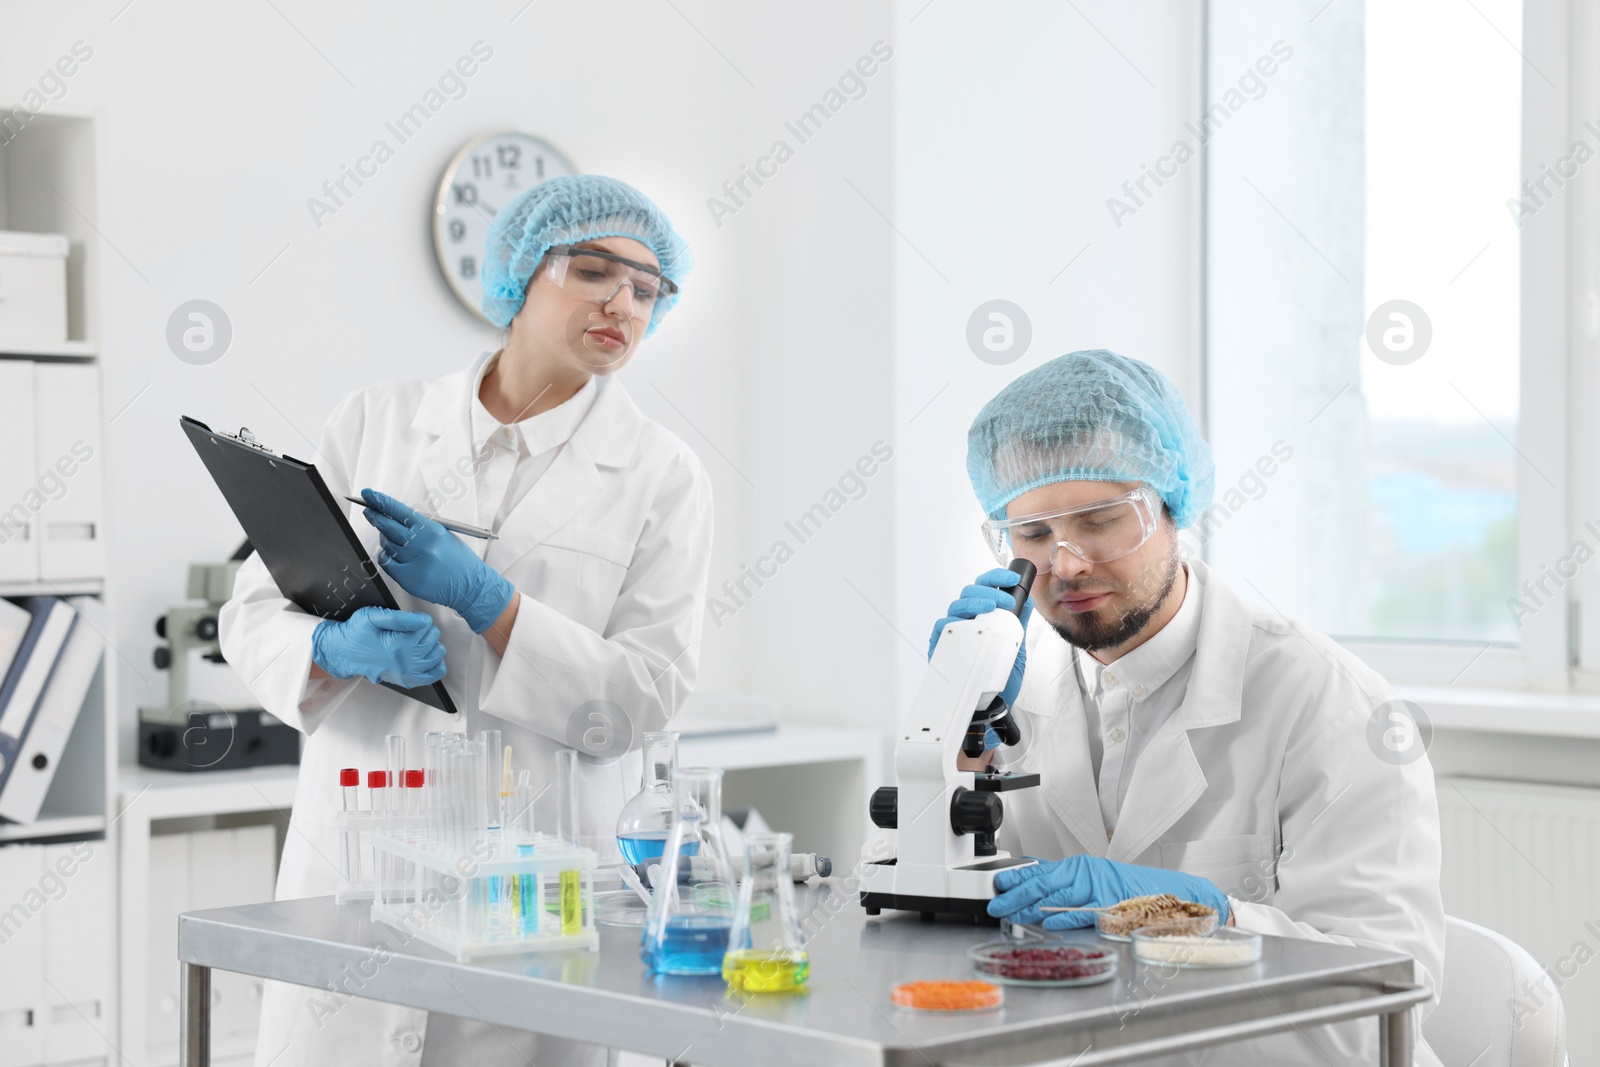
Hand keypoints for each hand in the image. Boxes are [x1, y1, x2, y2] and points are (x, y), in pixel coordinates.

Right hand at [311, 607, 446, 686]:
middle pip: (433, 639)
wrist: (343, 652)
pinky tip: (426, 656)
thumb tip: (424, 621)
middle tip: (409, 630)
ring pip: (437, 654)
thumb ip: (400, 618)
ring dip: (430, 644)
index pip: (427, 626)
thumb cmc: (356, 633)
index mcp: (397, 646)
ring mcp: (406, 674)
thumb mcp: (373, 616)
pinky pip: (434, 674)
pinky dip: (436, 664)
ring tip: (416, 641)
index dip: (419, 619)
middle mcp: (404, 663)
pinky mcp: (406, 680)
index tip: (409, 621)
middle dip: (425, 631)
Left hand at [359, 489, 514, 632]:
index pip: (399, 510)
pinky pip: (386, 563)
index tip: (368, 495)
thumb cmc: (458, 560)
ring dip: (386, 541)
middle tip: (369, 512)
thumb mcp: (443, 534)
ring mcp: (414, 562)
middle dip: (375, 517)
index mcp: (431, 530)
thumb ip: (420, 527)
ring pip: (386, 545)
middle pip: (387, 526)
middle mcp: (422, 544)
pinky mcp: (408, 578)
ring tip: (399, 544)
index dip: (381, 501)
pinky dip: (387, 557)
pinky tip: (396, 557)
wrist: (470, 585)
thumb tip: (395, 516)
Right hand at [927, 567, 1033, 712]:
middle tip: (1005, 599)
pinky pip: (941, 627)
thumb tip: (1027, 601)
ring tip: (990, 606)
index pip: (986, 589)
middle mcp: (967, 622)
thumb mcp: (1016, 649)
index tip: (1012, 579)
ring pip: (956, 605)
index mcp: (983, 618)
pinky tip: (966, 623)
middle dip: (988, 589)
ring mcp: (954, 634)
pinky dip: (952, 621)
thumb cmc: (999, 682)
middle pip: (969, 592)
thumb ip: (1018, 625)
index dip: (996, 579)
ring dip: (974, 601)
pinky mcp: (942, 647)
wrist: (991, 709)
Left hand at [987, 855, 1230, 928]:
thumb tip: (1034, 889)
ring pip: (1056, 896)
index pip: (1040, 870)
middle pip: (1042, 882)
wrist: (1170, 895)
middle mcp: (1086, 873)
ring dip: (1030, 906)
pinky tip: (1047, 920)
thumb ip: (1065, 886)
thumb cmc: (1130, 892)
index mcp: (1079, 868)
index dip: (1016, 876)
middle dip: (1015, 894)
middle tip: (995, 903)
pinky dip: (1063, 916)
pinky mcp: (1110, 905)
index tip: (997, 882)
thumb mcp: (1092, 882)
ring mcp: (1098, 888)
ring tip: (1010, 912)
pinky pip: (1082, 911)